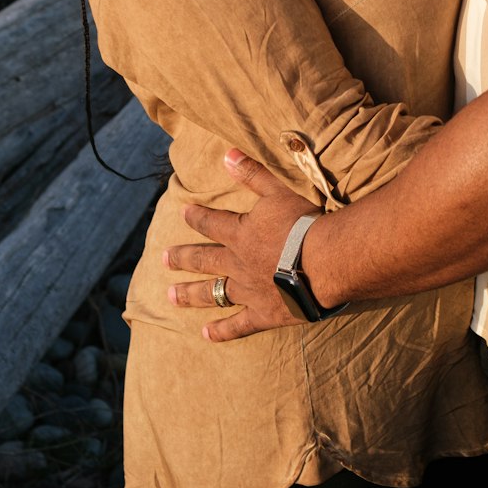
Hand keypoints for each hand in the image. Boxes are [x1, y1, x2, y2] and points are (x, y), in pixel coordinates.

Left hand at [165, 149, 317, 340]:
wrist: (323, 262)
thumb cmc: (303, 224)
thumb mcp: (278, 192)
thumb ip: (252, 174)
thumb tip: (226, 153)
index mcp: (240, 233)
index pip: (212, 222)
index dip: (197, 216)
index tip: (182, 213)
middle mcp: (237, 263)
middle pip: (204, 259)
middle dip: (183, 258)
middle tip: (164, 259)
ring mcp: (247, 291)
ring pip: (212, 292)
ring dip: (190, 294)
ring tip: (170, 296)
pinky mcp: (262, 314)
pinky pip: (237, 325)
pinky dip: (221, 331)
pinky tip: (206, 334)